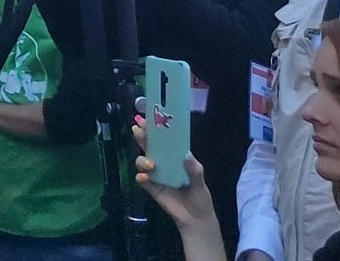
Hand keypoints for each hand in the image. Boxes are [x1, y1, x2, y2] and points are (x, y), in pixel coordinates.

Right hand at [131, 126, 223, 255]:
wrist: (195, 220)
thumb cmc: (200, 198)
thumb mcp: (201, 184)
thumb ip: (194, 170)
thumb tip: (187, 155)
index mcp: (175, 159)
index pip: (164, 141)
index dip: (155, 130)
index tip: (147, 120)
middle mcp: (164, 164)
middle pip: (150, 147)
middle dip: (142, 137)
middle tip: (138, 130)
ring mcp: (156, 175)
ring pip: (142, 161)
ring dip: (142, 159)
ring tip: (150, 164)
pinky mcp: (151, 188)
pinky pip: (141, 180)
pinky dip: (141, 177)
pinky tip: (144, 177)